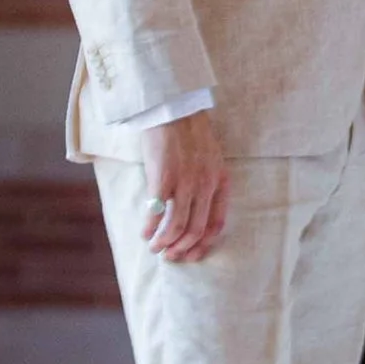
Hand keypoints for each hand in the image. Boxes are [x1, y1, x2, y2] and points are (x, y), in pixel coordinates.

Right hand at [142, 109, 229, 263]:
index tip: (191, 255)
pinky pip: (157, 214)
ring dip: (164, 243)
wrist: (174, 107)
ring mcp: (185, 183)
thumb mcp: (210, 157)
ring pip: (177, 228)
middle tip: (169, 256)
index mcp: (220, 181)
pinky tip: (144, 232)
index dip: (203, 245)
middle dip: (181, 249)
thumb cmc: (190, 131)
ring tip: (154, 247)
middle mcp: (206, 186)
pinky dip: (150, 228)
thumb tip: (193, 209)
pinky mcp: (163, 179)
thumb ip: (207, 181)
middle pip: (196, 231)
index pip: (216, 224)